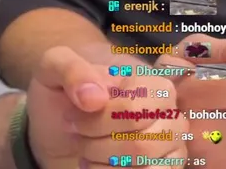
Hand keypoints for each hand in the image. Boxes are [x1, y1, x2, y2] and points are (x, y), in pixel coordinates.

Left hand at [26, 46, 187, 167]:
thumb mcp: (54, 67)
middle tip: (77, 136)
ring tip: (86, 152)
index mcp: (151, 84)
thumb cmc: (61, 92)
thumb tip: (95, 98)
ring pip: (144, 167)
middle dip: (97, 145)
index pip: (133, 111)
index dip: (97, 121)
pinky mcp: (164, 168)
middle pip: (141, 144)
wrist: (56, 124)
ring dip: (103, 163)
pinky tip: (96, 166)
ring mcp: (171, 146)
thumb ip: (71, 70)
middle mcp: (170, 115)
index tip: (71, 118)